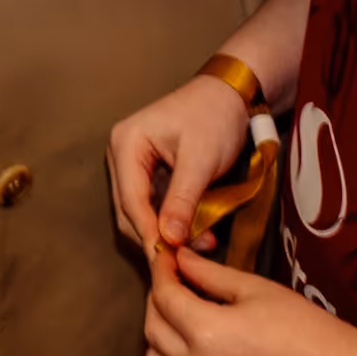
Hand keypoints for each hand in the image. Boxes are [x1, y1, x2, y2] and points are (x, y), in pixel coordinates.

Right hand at [108, 72, 252, 260]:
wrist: (233, 96)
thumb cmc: (215, 116)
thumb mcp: (200, 159)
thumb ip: (183, 200)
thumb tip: (169, 240)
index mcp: (126, 143)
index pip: (130, 200)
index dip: (149, 232)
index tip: (168, 259)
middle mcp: (123, 156)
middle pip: (130, 211)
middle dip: (158, 236)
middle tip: (188, 258)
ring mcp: (135, 166)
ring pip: (143, 213)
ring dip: (169, 233)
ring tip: (202, 244)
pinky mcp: (152, 175)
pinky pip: (157, 207)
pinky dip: (176, 223)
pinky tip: (199, 234)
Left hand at [142, 240, 344, 355]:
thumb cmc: (307, 331)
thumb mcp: (258, 291)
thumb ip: (210, 274)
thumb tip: (179, 258)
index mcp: (207, 334)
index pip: (164, 297)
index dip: (162, 272)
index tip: (166, 257)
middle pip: (152, 329)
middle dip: (158, 301)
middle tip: (175, 282)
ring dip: (160, 336)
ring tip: (183, 317)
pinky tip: (194, 351)